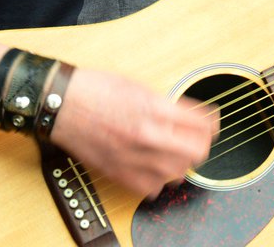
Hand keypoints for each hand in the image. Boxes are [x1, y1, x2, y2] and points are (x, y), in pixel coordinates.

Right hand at [49, 67, 218, 199]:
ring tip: (175, 153)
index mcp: (155, 108)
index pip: (201, 124)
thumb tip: (185, 116)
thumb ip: (164, 104)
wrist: (62, 104)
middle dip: (201, 144)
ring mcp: (134, 157)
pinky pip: (152, 188)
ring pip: (177, 172)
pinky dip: (158, 181)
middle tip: (197, 140)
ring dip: (180, 163)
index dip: (211, 123)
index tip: (211, 124)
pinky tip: (155, 168)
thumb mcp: (138, 86)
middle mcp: (148, 134)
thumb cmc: (94, 89)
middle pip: (196, 151)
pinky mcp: (119, 173)